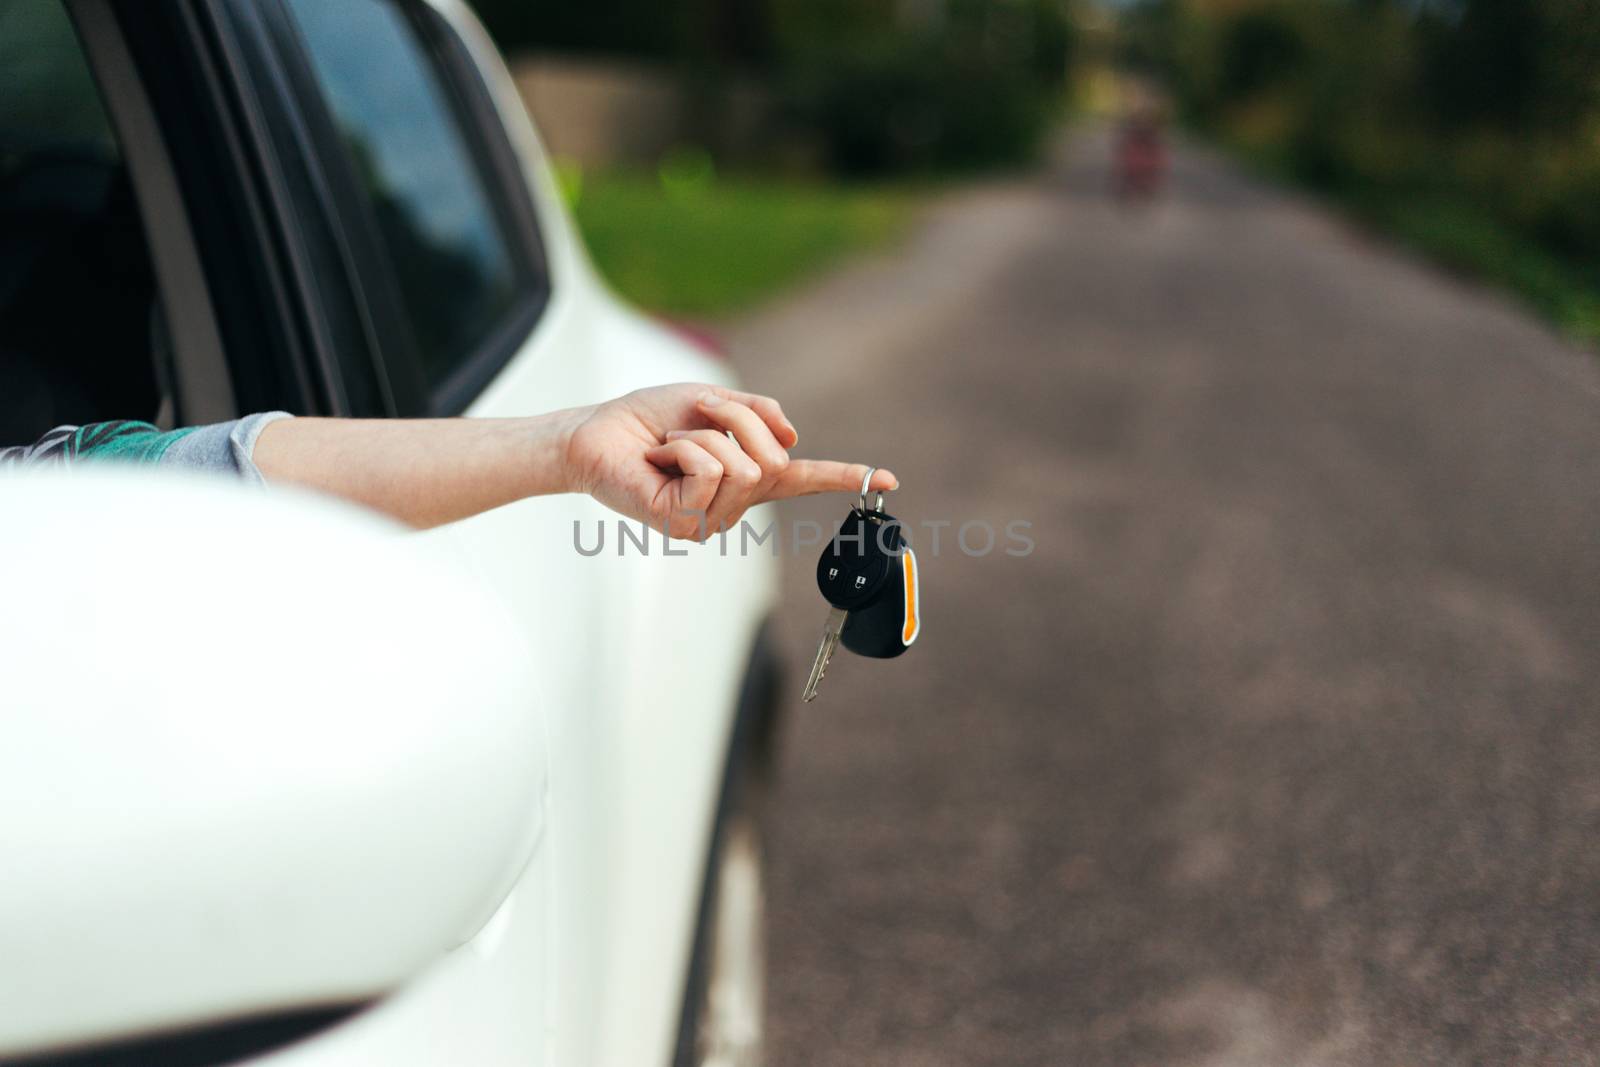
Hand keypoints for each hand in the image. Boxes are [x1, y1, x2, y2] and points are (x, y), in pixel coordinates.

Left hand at [563, 383, 897, 539]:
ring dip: (703, 435)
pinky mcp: (684, 524)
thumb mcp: (710, 401)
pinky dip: (682, 449)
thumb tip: (792, 436)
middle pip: (771, 457)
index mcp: (746, 476)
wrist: (593, 435)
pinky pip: (709, 472)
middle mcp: (734, 504)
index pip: (803, 479)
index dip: (846, 476)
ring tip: (670, 443)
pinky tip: (657, 459)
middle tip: (696, 415)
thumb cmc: (646, 420)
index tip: (889, 480)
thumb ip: (755, 412)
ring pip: (741, 465)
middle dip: (736, 420)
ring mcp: (710, 519)